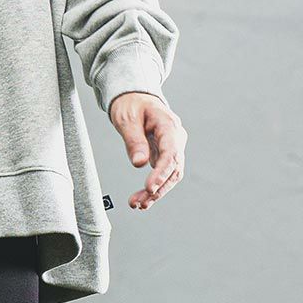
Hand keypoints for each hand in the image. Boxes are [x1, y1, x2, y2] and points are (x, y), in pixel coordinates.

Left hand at [110, 91, 185, 209]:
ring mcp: (173, 147)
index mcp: (169, 125)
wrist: (135, 97)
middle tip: (140, 203)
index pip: (171, 153)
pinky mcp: (166, 155)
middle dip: (158, 189)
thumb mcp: (126, 119)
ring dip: (156, 192)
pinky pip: (164, 174)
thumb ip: (134, 141)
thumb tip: (139, 164)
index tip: (150, 188)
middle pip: (174, 168)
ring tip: (137, 205)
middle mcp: (176, 138)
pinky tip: (142, 200)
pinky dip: (154, 188)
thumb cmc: (130, 104)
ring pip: (171, 175)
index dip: (161, 173)